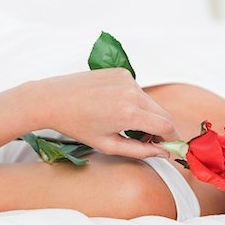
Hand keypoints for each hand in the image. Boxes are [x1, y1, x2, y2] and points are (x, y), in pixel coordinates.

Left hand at [34, 68, 176, 158]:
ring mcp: (128, 79)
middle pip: (163, 113)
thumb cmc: (76, 124)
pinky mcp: (122, 72)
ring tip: (127, 124)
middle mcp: (132, 92)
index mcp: (128, 113)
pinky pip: (139, 90)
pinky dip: (136, 101)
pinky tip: (117, 107)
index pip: (166, 126)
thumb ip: (140, 150)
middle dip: (161, 128)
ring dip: (148, 115)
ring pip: (151, 102)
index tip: (168, 146)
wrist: (53, 99)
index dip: (171, 138)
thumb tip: (162, 151)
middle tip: (148, 140)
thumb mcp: (108, 145)